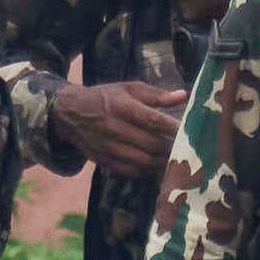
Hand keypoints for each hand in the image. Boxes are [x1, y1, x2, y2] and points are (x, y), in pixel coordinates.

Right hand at [55, 79, 188, 171]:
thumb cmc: (104, 98)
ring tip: (178, 158)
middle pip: (152, 144)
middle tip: (189, 147)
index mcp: (121, 107)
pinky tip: (159, 164)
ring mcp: (109, 148)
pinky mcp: (106, 162)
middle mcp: (114, 129)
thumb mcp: (128, 88)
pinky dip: (149, 169)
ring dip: (164, 161)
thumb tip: (183, 95)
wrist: (69, 114)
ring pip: (145, 161)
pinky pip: (134, 171)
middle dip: (173, 147)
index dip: (173, 128)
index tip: (190, 131)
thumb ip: (156, 94)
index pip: (153, 120)